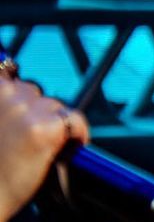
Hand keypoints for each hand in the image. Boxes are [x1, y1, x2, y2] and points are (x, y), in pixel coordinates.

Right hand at [0, 70, 86, 221]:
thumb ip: (4, 108)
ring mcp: (27, 109)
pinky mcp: (48, 127)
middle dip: (36, 111)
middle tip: (30, 137)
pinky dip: (78, 133)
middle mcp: (6, 94)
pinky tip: (68, 147)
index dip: (20, 97)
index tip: (24, 110)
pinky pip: (76, 119)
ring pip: (54, 105)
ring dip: (54, 123)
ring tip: (40, 147)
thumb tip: (17, 88)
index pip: (9, 75)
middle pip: (34, 91)